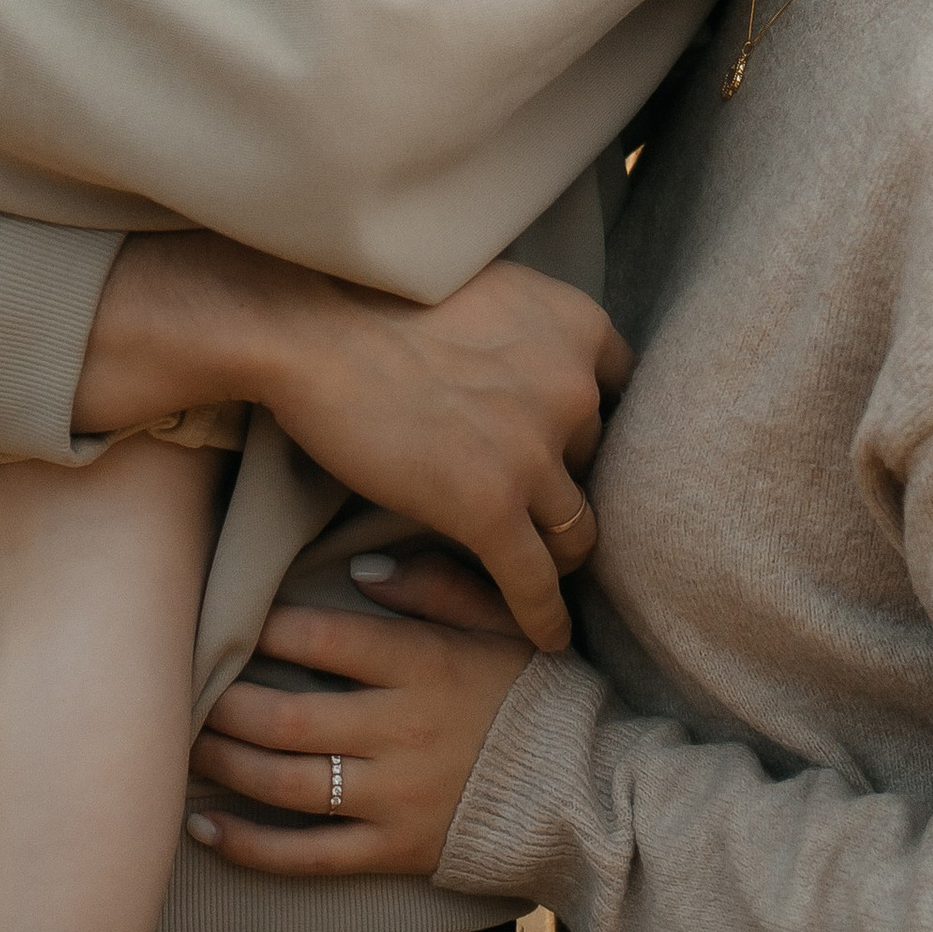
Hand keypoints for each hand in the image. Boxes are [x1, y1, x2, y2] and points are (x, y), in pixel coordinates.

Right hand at [77, 242, 623, 650]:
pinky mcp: (491, 508)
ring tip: (550, 579)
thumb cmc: (378, 302)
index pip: (620, 394)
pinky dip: (544, 616)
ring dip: (562, 556)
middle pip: (593, 461)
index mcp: (578, 327)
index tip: (576, 453)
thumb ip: (528, 336)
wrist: (312, 327)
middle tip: (543, 513)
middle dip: (567, 486)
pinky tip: (548, 638)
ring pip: (576, 531)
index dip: (593, 428)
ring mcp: (535, 452)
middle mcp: (574, 388)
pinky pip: (535, 582)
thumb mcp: (489, 293)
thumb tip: (531, 368)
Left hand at [187, 588, 538, 879]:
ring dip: (225, 765)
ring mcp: (394, 799)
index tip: (231, 614)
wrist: (590, 794)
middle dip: (226, 703)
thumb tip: (360, 569)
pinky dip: (249, 846)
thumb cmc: (540, 697)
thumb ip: (438, 587)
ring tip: (186, 745)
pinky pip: (307, 857)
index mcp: (425, 667)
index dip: (268, 627)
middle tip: (185, 687)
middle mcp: (401, 732)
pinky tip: (203, 827)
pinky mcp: (393, 853)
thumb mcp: (505, 624)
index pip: (327, 640)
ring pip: (286, 784)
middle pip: (288, 718)